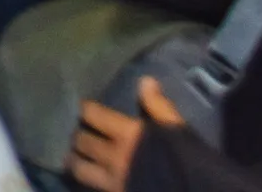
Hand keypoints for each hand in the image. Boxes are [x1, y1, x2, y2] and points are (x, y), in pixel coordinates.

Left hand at [68, 78, 185, 191]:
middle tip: (78, 133)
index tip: (84, 108)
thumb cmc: (188, 162)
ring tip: (74, 157)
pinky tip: (89, 177)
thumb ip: (159, 106)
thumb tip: (145, 81)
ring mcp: (112, 180)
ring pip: (80, 168)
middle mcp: (113, 156)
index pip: (93, 114)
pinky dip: (86, 180)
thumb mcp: (177, 131)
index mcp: (128, 134)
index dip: (86, 109)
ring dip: (75, 160)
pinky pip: (92, 186)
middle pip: (83, 141)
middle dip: (78, 136)